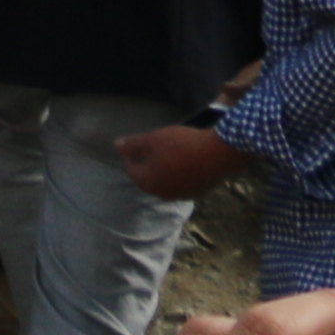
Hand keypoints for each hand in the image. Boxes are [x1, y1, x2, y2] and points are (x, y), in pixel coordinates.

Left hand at [111, 126, 253, 204]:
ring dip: (164, 169)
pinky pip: (182, 182)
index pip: (132, 171)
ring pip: (166, 181)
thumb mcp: (153, 139)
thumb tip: (116, 146)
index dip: (130, 156)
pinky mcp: (198, 192)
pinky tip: (184, 159)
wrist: (218, 154)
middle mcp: (164, 194)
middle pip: (149, 179)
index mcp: (150, 183)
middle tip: (149, 148)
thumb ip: (133, 144)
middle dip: (147, 164)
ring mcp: (183, 195)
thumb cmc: (181, 145)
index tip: (131, 145)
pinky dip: (179, 172)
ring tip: (167, 152)